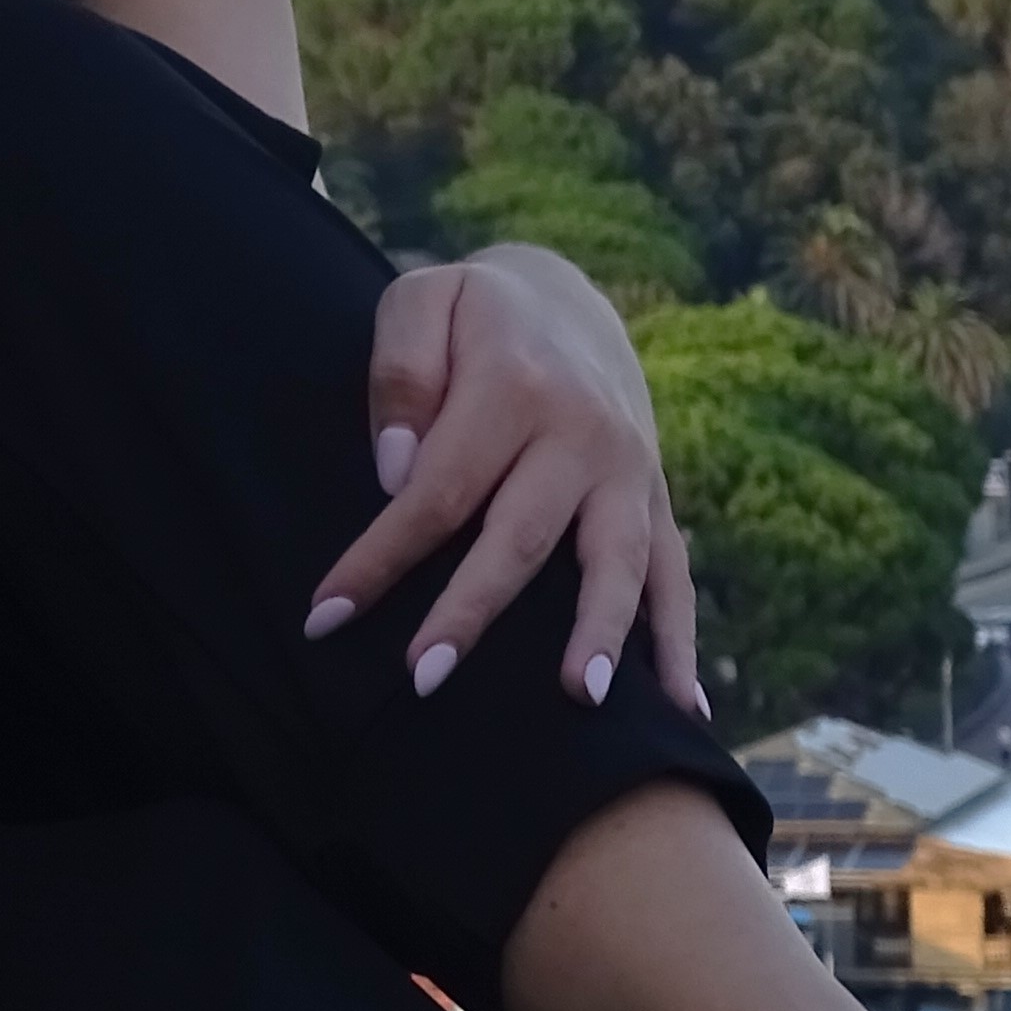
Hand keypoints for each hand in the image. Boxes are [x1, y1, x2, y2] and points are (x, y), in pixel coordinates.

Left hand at [308, 246, 707, 716]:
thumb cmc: (474, 316)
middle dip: (471, 611)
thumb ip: (401, 374)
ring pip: (619, 561)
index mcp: (515, 384)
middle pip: (521, 536)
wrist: (570, 301)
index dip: (380, 558)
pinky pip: (676, 575)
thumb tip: (396, 472)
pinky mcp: (655, 500)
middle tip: (421, 679)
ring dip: (601, 632)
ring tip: (581, 697)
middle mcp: (583, 432)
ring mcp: (629, 470)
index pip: (438, 489)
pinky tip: (684, 709)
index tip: (325, 618)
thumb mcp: (424, 300)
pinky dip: (681, 642)